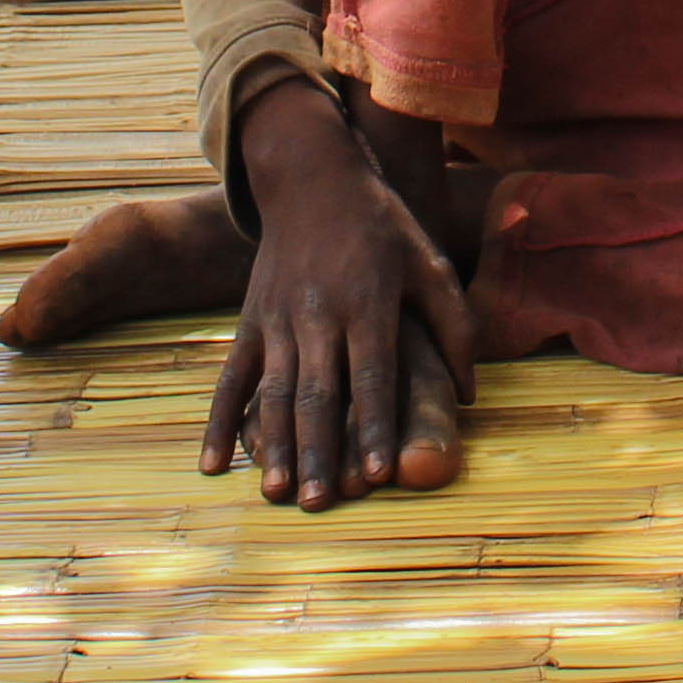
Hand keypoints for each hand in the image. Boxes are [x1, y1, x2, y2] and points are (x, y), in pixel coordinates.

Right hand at [207, 74, 472, 510]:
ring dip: (275, 445)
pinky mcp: (250, 321)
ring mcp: (278, 320)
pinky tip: (213, 464)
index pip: (374, 376)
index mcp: (368, 303)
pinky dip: (218, 422)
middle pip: (319, 394)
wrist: (313, 178)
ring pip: (274, 393)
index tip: (378, 474)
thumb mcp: (429, 262)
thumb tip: (469, 394)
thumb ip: (454, 326)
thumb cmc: (382, 226)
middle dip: (320, 452)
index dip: (375, 426)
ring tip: (276, 492)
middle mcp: (319, 315)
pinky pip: (230, 378)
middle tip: (320, 503)